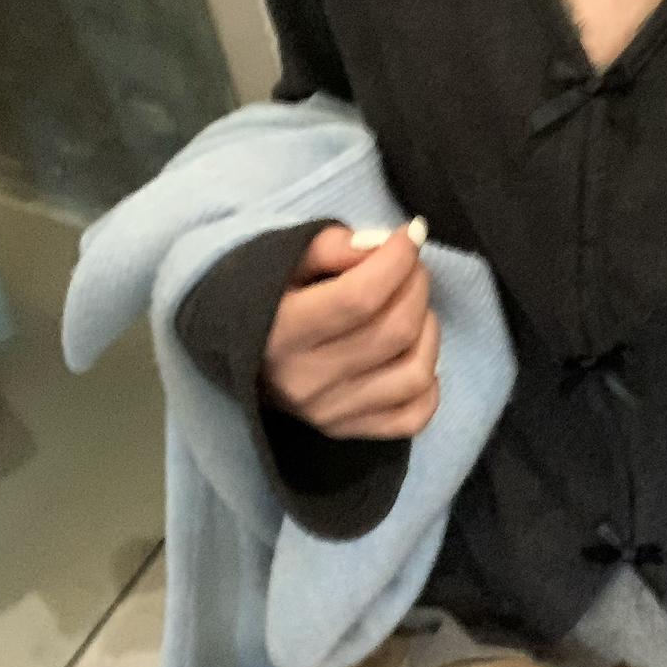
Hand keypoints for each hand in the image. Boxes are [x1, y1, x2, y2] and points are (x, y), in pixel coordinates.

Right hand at [260, 220, 440, 439]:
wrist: (238, 355)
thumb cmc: (267, 299)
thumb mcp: (284, 260)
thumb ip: (332, 246)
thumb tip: (386, 245)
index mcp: (280, 332)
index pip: (360, 297)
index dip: (398, 259)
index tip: (409, 235)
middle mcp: (305, 380)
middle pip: (395, 330)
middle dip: (417, 285)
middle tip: (410, 266)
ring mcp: (329, 412)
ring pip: (414, 373)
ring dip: (427, 329)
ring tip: (412, 308)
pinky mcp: (347, 430)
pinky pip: (414, 415)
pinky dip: (428, 382)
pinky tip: (412, 353)